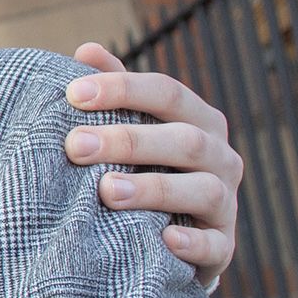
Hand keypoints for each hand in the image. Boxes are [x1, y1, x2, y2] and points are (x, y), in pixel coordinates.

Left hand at [65, 41, 243, 290]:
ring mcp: (225, 202)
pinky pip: (215, 245)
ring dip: (154, 189)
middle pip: (185, 140)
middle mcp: (220, 156)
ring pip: (202, 189)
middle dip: (129, 141)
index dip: (122, 89)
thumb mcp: (133, 126)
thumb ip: (116, 90)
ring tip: (105, 191)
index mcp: (198, 119)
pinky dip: (193, 242)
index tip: (72, 94)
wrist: (168, 236)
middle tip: (74, 145)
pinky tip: (164, 239)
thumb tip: (86, 51)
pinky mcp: (223, 247)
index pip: (166, 92)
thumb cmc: (144, 167)